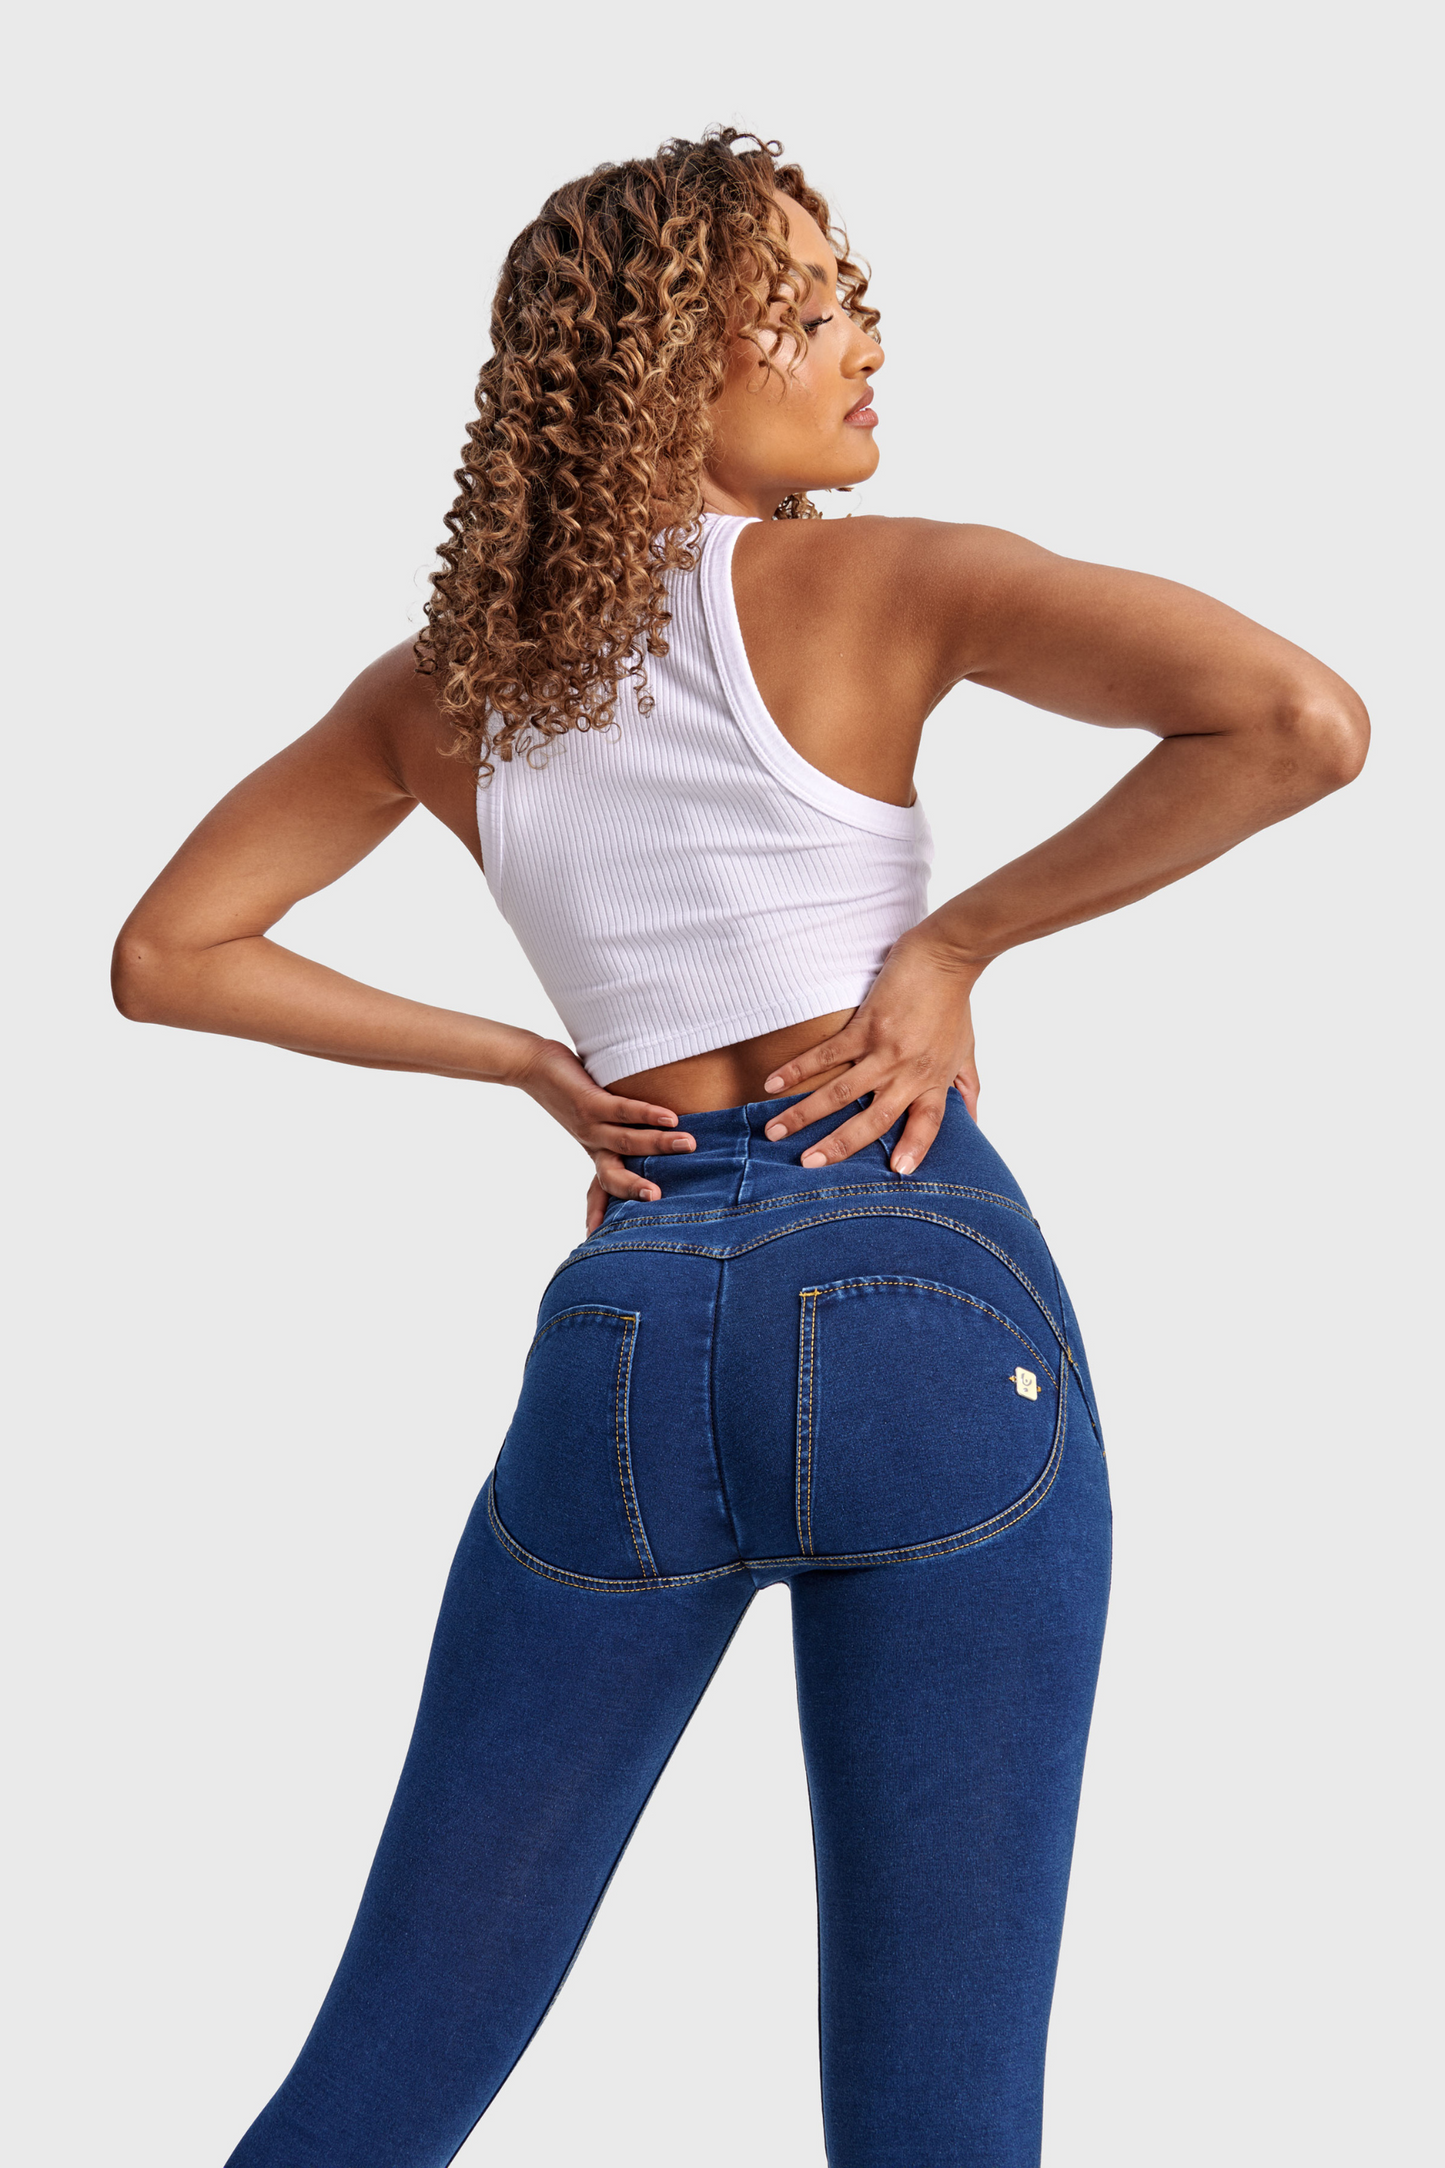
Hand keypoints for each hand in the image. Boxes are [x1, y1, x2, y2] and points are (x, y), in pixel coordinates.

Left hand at [512, 1037, 694, 1232]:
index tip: (601, 1236)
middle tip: (659, 1200)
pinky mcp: (590, 1101)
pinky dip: (647, 1114)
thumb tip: (660, 1129)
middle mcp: (592, 1142)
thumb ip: (621, 1125)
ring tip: (690, 1144)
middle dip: (635, 1189)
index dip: (603, 1212)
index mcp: (595, 1150)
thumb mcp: (593, 1114)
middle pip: (613, 1176)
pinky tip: (670, 1116)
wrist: (530, 1065)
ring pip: (627, 1141)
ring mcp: (590, 1124)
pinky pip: (623, 1111)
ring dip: (660, 1144)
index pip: (602, 1188)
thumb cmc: (568, 1087)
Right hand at [760, 929, 982, 1174]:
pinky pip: (826, 1055)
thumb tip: (975, 1122)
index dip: (914, 1149)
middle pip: (873, 1120)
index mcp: (934, 1082)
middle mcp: (909, 1073)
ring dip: (804, 1114)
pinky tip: (774, 1083)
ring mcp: (885, 1051)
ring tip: (775, 1132)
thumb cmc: (953, 1004)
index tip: (897, 1173)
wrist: (946, 957)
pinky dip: (798, 1069)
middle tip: (807, 1164)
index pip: (927, 1125)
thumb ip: (966, 1089)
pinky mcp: (866, 1026)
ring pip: (840, 1092)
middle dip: (837, 1145)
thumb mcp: (966, 1052)